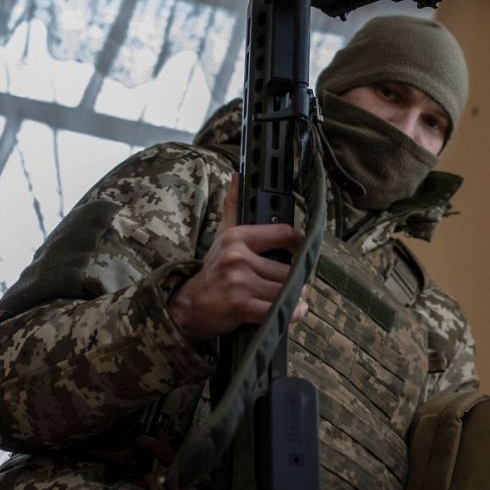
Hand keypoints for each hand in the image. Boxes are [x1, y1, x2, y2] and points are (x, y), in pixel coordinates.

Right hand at [167, 173, 309, 345]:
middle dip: (293, 280)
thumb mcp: (221, 236)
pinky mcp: (241, 306)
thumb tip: (237, 176)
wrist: (188, 307)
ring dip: (294, 297)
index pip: (284, 233)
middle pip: (288, 269)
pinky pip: (279, 310)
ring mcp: (240, 282)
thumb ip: (233, 206)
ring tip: (290, 298)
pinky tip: (291, 311)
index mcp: (238, 237)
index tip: (300, 251)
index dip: (298, 244)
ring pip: (286, 290)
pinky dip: (291, 313)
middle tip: (292, 284)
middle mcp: (238, 257)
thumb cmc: (212, 271)